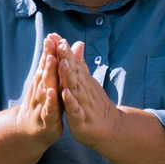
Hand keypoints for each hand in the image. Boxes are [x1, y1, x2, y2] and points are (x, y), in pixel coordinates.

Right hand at [11, 33, 65, 148]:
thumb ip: (56, 65)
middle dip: (47, 57)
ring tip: (51, 61)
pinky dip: (50, 101)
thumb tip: (62, 44)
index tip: (53, 35)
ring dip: (47, 74)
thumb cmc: (44, 104)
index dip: (49, 50)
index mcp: (44, 82)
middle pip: (44, 71)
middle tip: (50, 42)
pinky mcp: (46, 119)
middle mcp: (40, 90)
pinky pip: (49, 108)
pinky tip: (52, 93)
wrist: (30, 131)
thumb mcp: (52, 84)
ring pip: (44, 87)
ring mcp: (42, 104)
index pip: (47, 64)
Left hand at [50, 35, 123, 150]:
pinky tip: (66, 93)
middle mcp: (83, 89)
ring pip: (75, 87)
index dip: (63, 49)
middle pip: (73, 71)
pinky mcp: (82, 119)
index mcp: (81, 81)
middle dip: (65, 57)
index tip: (54, 35)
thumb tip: (77, 43)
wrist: (111, 128)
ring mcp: (83, 103)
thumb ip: (80, 63)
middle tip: (58, 43)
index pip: (71, 62)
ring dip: (68, 75)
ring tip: (62, 63)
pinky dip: (71, 101)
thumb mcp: (86, 81)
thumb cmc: (95, 104)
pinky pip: (76, 109)